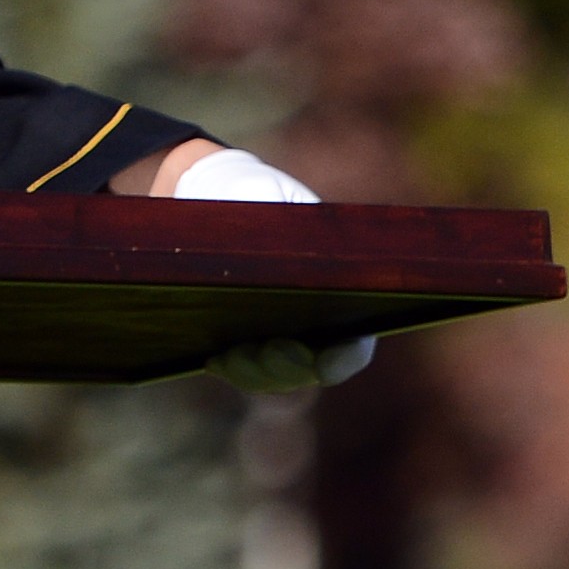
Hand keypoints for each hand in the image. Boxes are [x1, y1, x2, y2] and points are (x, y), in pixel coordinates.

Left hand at [163, 141, 379, 388]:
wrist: (212, 197)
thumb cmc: (251, 192)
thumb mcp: (267, 194)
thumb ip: (278, 221)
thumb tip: (286, 258)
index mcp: (340, 285)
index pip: (356, 342)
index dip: (346, 357)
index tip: (324, 362)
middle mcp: (316, 319)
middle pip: (313, 368)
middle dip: (291, 367)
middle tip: (269, 349)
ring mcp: (282, 335)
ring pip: (277, 376)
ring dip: (257, 373)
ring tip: (231, 356)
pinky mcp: (246, 339)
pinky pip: (243, 371)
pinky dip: (231, 369)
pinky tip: (212, 358)